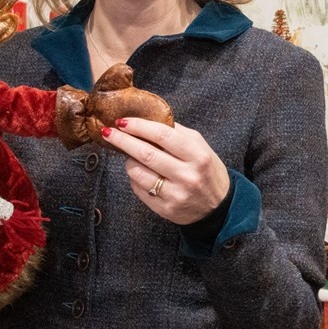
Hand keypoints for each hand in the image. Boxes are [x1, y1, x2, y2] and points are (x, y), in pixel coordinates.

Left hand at [101, 116, 229, 224]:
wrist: (219, 206)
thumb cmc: (206, 170)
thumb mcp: (200, 146)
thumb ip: (176, 132)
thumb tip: (145, 119)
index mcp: (198, 155)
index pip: (162, 135)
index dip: (139, 126)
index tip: (123, 121)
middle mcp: (187, 175)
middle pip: (146, 154)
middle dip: (122, 141)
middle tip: (108, 132)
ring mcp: (176, 194)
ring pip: (138, 173)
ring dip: (128, 161)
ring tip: (130, 155)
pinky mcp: (165, 209)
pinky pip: (139, 190)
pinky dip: (135, 178)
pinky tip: (141, 173)